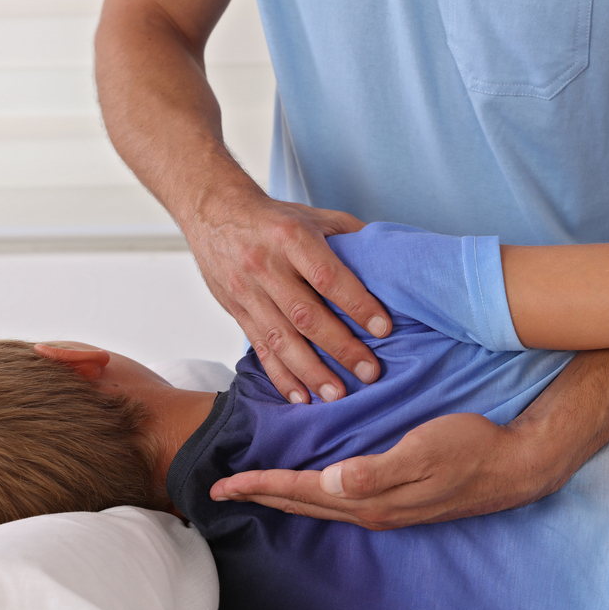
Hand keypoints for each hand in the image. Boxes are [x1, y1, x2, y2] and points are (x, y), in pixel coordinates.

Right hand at [182, 185, 392, 403]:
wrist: (214, 212)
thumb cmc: (276, 218)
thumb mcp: (315, 216)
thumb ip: (352, 237)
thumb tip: (394, 261)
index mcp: (291, 237)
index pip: (326, 276)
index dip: (355, 303)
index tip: (382, 328)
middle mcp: (266, 266)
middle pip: (305, 314)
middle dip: (339, 348)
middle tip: (369, 371)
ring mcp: (248, 292)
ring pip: (280, 339)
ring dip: (311, 371)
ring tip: (338, 394)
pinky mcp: (237, 312)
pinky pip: (259, 349)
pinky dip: (281, 376)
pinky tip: (301, 397)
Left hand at [209, 413, 563, 529]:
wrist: (516, 464)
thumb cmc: (470, 447)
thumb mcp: (423, 451)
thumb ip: (377, 471)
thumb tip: (332, 482)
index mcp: (370, 498)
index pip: (302, 492)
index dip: (261, 485)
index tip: (223, 483)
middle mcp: (372, 509)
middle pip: (303, 503)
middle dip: (261, 494)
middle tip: (222, 489)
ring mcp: (387, 508)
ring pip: (321, 505)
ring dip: (285, 496)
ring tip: (258, 487)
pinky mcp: (399, 500)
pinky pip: (341, 500)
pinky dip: (315, 493)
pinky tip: (314, 486)